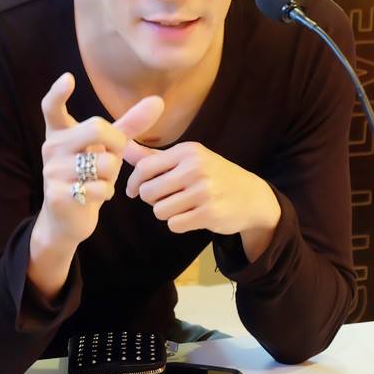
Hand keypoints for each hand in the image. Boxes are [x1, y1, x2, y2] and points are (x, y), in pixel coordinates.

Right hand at [35, 72, 164, 249]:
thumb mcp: (108, 148)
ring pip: (104, 162)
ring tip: (100, 180)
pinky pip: (99, 187)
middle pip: (97, 128)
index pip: (52, 107)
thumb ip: (130, 125)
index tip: (68, 78)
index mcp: (59, 133)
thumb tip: (158, 100)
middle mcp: (52, 148)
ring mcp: (52, 171)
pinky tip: (97, 195)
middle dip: (116, 144)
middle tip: (112, 157)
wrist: (67, 218)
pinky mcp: (58, 194)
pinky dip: (106, 192)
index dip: (59, 93)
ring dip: (111, 174)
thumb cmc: (89, 175)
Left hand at [123, 141, 280, 257]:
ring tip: (182, 206)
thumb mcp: (188, 160)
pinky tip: (192, 216)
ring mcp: (203, 191)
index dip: (133, 183)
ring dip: (166, 212)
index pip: (144, 168)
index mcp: (187, 151)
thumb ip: (154, 157)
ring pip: (159, 210)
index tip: (134, 191)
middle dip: (152, 200)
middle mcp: (195, 168)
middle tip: (166, 198)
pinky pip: (174, 224)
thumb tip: (123, 148)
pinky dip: (178, 223)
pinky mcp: (209, 214)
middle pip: (148, 192)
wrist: (251, 197)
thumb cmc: (214, 175)